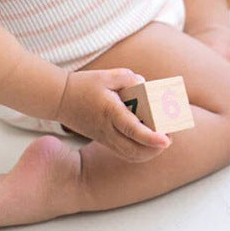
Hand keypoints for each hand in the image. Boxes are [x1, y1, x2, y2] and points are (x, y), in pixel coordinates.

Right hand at [56, 69, 171, 160]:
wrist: (59, 99)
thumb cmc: (83, 85)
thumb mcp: (106, 75)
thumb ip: (128, 78)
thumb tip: (145, 84)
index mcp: (110, 112)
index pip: (133, 130)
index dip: (151, 137)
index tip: (167, 139)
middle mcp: (108, 130)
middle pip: (135, 150)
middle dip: (156, 148)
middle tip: (169, 136)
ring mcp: (105, 138)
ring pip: (131, 155)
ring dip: (149, 152)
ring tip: (161, 139)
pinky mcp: (103, 140)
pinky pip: (125, 153)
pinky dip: (139, 152)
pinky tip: (146, 141)